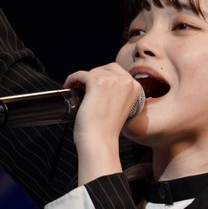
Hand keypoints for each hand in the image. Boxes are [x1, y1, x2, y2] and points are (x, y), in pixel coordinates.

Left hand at [63, 63, 142, 184]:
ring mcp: (113, 81)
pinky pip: (80, 74)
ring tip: (76, 87)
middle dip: (96, 75)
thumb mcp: (122, 107)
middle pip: (108, 68)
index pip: (120, 73)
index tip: (96, 86)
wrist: (101, 140)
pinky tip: (69, 86)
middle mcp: (127, 81)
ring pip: (93, 71)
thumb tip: (104, 84)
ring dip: (83, 79)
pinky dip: (72, 79)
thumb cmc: (108, 129)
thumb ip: (119, 94)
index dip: (106, 78)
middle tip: (85, 87)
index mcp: (137, 88)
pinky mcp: (97, 83)